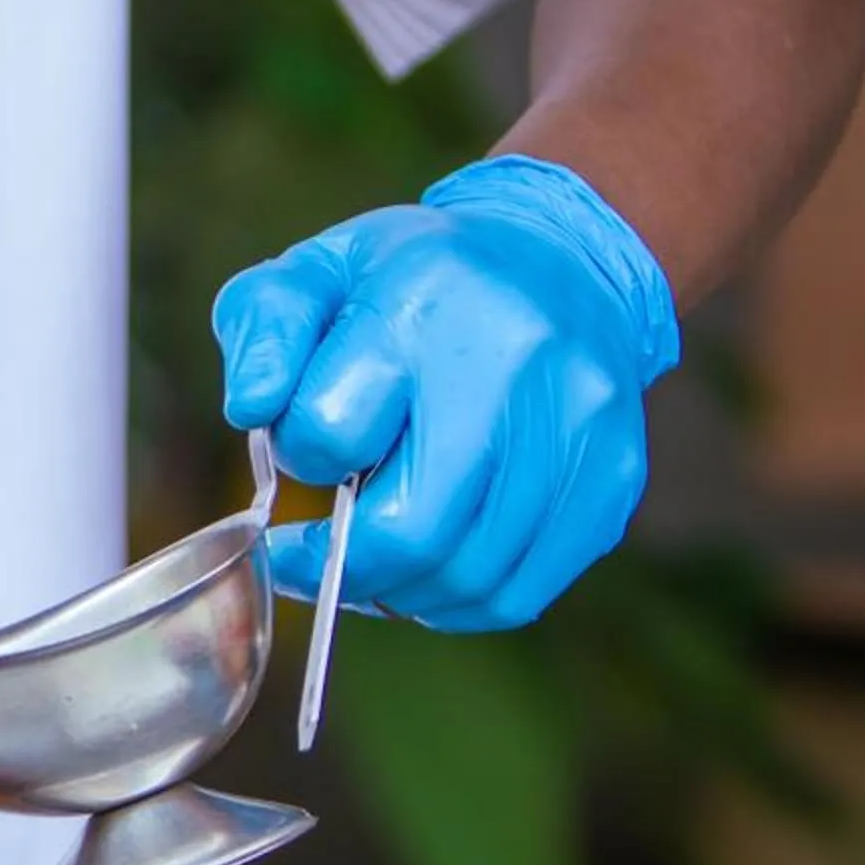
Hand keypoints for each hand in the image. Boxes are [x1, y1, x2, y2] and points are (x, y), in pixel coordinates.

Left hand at [210, 156, 679, 631]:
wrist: (563, 261)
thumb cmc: (418, 279)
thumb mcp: (319, 272)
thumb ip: (263, 332)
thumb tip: (251, 407)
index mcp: (424, 304)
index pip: (329, 433)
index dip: (300, 456)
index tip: (301, 451)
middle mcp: (515, 364)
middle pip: (410, 531)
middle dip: (339, 562)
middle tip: (307, 557)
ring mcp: (577, 428)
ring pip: (466, 576)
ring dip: (396, 591)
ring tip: (369, 561)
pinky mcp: (613, 479)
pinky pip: (520, 592)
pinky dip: (456, 603)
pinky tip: (427, 571)